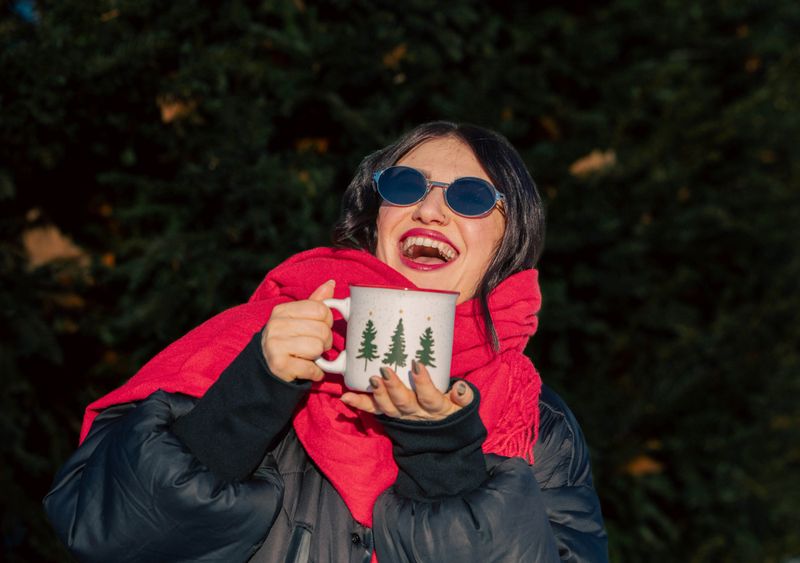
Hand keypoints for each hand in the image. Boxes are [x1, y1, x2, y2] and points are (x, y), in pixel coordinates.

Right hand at [261, 280, 334, 382]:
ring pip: (317, 347)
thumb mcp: (298, 318)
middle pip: (322, 330)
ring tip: (309, 356)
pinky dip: (315, 372)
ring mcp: (275, 345)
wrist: (266, 367)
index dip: (327, 321)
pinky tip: (307, 368)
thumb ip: (315, 302)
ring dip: (319, 356)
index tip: (320, 327)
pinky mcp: (279, 365)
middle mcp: (276, 326)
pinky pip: (312, 368)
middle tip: (316, 346)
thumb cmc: (288, 340)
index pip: (321, 310)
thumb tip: (331, 283)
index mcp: (282, 310)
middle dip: (325, 341)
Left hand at [340, 360, 473, 420]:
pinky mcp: (390, 415)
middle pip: (403, 403)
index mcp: (436, 409)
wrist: (443, 441)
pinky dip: (359, 404)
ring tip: (371, 379)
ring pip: (388, 408)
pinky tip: (345, 397)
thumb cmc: (453, 414)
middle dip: (393, 387)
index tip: (416, 364)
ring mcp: (401, 416)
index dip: (423, 382)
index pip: (430, 397)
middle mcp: (416, 414)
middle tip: (384, 370)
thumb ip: (464, 398)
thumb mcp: (464, 409)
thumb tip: (460, 387)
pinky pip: (374, 411)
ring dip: (378, 394)